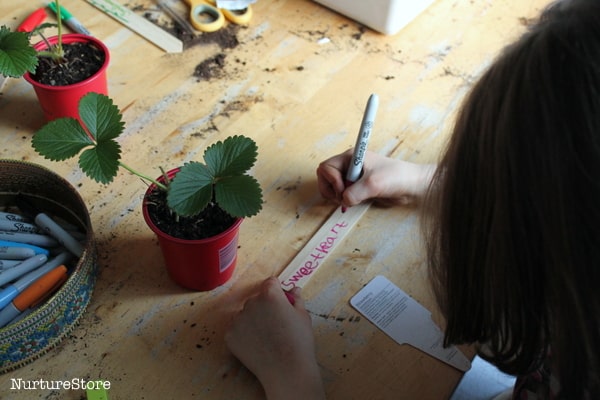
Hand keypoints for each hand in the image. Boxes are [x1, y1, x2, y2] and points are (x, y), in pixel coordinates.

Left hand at [225, 277, 324, 399]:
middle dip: (264, 306)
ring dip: (252, 320)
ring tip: (265, 337)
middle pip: (256, 299)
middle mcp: (251, 302)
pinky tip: (255, 345)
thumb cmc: (300, 341)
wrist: (286, 370)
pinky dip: (243, 334)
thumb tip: (294, 289)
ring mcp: (238, 319)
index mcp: (270, 294)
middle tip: (275, 324)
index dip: (277, 291)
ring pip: (245, 314)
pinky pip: (236, 329)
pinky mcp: (230, 335)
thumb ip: (296, 299)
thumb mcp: (303, 316)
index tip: (281, 302)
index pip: (270, 283)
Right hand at [316, 150, 435, 207]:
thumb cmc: (396, 177)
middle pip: (325, 177)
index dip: (331, 180)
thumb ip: (355, 193)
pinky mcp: (358, 188)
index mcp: (350, 157)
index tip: (344, 189)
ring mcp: (353, 177)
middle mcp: (349, 166)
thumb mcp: (373, 184)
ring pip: (333, 188)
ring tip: (350, 201)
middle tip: (342, 198)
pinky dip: (345, 201)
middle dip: (330, 190)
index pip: (326, 167)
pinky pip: (343, 195)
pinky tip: (356, 202)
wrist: (412, 186)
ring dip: (338, 196)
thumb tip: (344, 201)